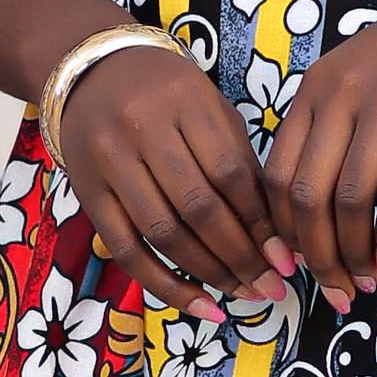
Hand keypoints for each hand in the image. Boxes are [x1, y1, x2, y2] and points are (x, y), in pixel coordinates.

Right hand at [47, 39, 289, 319]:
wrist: (88, 71)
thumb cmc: (164, 94)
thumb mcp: (207, 107)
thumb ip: (238, 160)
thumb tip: (276, 235)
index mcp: (185, 103)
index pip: (230, 174)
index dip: (262, 222)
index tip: (288, 257)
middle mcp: (143, 131)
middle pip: (198, 208)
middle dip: (242, 256)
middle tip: (273, 287)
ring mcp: (110, 164)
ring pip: (164, 233)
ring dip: (210, 273)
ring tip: (245, 295)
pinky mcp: (88, 193)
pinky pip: (127, 251)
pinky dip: (166, 284)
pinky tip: (200, 305)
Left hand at [260, 0, 376, 305]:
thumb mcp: (352, 81)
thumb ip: (327, 132)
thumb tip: (310, 215)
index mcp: (311, 92)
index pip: (276, 175)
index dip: (280, 230)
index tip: (294, 263)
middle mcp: (339, 98)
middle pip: (307, 196)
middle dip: (315, 255)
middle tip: (332, 288)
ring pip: (350, 199)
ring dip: (354, 251)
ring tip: (363, 278)